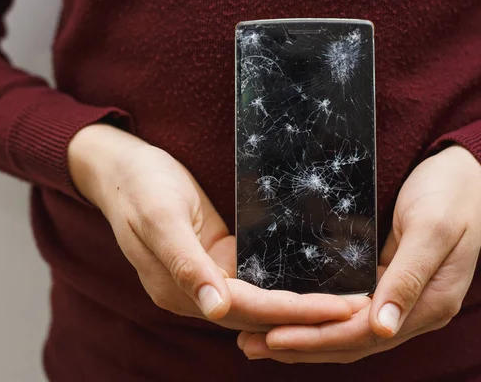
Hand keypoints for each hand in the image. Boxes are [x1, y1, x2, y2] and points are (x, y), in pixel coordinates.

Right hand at [68, 124, 366, 331]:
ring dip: (301, 304)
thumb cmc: (138, 186)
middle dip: (309, 315)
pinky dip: (285, 283)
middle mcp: (194, 291)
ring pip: (260, 301)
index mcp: (178, 289)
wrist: (120, 166)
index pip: (247, 310)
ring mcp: (205, 276)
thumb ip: (185, 264)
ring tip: (348, 300)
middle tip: (361, 309)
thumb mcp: (159, 217)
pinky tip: (314, 278)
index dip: (295, 312)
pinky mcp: (214, 258)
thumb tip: (216, 309)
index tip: (341, 310)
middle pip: (259, 314)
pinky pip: (254, 279)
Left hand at [238, 145, 480, 360]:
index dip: (317, 338)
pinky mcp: (388, 284)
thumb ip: (408, 278)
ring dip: (306, 337)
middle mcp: (413, 310)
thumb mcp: (432, 229)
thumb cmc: (450, 195)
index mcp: (429, 303)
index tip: (274, 337)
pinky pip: (350, 310)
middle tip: (250, 345)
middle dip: (301, 346)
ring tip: (261, 339)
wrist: (465, 174)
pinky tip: (292, 316)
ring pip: (348, 331)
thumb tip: (382, 329)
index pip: (364, 335)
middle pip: (351, 341)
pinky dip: (321, 318)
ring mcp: (401, 299)